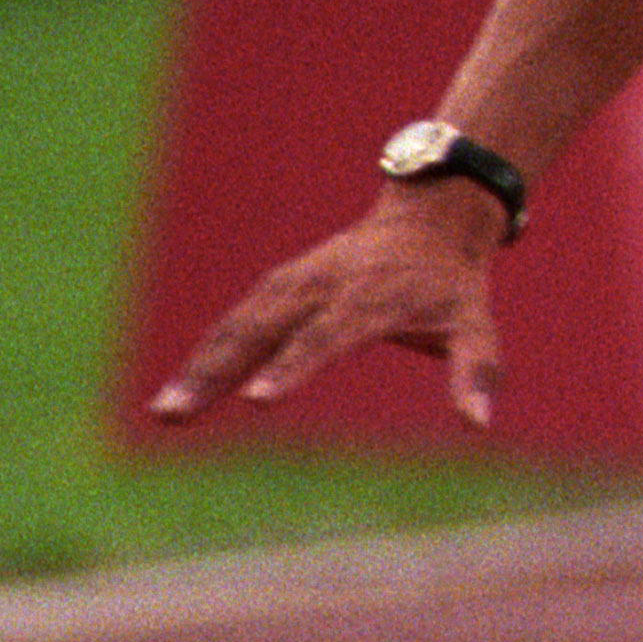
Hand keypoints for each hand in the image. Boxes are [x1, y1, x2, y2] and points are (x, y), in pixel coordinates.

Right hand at [146, 191, 507, 431]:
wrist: (432, 218)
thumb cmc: (452, 284)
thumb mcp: (476, 323)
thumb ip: (476, 370)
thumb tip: (478, 423)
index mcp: (371, 297)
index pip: (327, 335)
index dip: (293, 365)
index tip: (257, 398)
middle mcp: (325, 285)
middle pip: (264, 328)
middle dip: (219, 371)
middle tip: (179, 413)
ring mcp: (297, 281)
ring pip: (240, 323)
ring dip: (200, 366)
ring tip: (164, 412)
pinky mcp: (281, 283)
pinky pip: (238, 318)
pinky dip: (208, 351)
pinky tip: (180, 389)